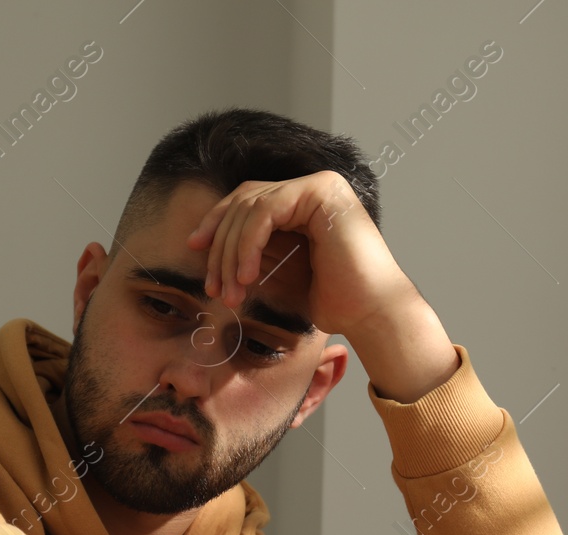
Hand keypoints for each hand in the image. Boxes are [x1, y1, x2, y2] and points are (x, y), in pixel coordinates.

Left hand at [183, 170, 415, 338]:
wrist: (372, 316)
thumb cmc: (337, 303)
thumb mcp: (284, 270)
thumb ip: (258, 247)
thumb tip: (208, 241)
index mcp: (307, 201)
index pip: (249, 200)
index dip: (217, 224)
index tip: (194, 252)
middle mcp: (314, 187)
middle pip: (245, 200)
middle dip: (220, 245)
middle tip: (212, 286)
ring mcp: (320, 185)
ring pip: (251, 206)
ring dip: (232, 252)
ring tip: (229, 292)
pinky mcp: (322, 192)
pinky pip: (265, 211)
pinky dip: (248, 244)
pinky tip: (247, 277)